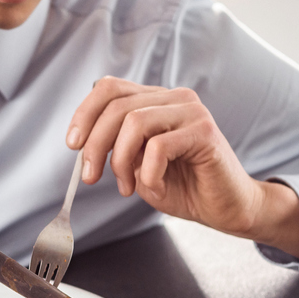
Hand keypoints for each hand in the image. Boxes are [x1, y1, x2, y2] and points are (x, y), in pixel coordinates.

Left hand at [66, 77, 298, 256]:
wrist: (226, 209)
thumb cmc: (184, 187)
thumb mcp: (137, 166)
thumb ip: (116, 148)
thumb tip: (83, 144)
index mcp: (155, 100)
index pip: (109, 88)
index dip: (84, 113)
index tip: (72, 145)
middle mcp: (174, 98)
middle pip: (117, 106)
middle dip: (95, 145)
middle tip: (90, 177)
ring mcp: (191, 111)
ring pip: (134, 123)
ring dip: (121, 161)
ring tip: (128, 187)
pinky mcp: (205, 131)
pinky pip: (159, 147)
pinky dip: (148, 174)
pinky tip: (158, 187)